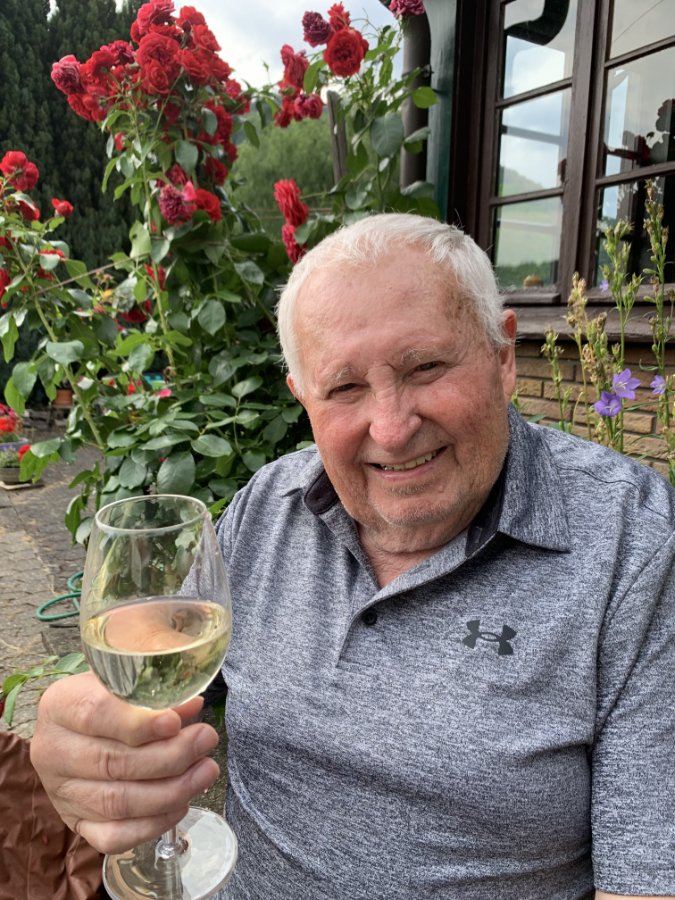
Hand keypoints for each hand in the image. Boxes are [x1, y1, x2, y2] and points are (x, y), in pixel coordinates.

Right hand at [29, 671, 219, 853]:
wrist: (77, 729)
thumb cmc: (107, 697)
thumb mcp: (124, 681)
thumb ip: (154, 693)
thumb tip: (192, 706)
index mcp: (60, 705)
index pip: (95, 714)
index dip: (139, 723)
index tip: (176, 723)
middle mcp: (53, 751)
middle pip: (112, 762)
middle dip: (170, 756)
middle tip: (206, 740)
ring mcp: (62, 792)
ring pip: (117, 803)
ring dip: (171, 791)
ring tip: (205, 770)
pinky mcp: (75, 822)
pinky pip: (114, 836)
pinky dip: (152, 824)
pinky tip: (182, 803)